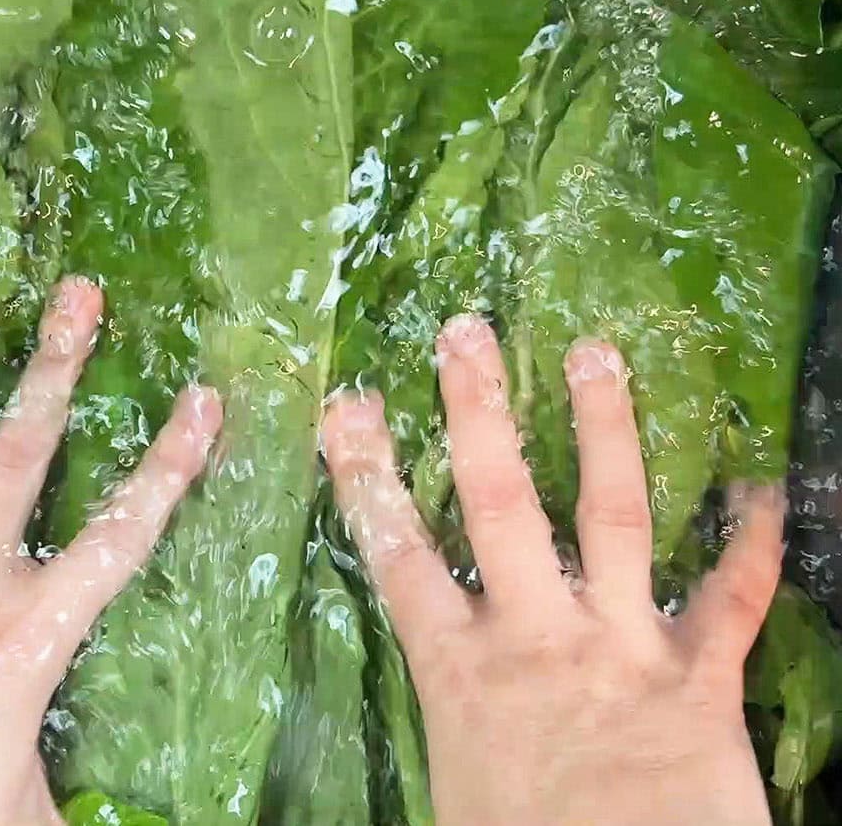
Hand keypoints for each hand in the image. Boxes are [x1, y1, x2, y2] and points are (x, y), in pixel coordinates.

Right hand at [322, 315, 780, 825]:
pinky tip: (763, 487)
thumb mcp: (457, 785)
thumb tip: (433, 698)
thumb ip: (453, 715)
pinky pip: (733, 597)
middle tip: (467, 333)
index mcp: (461, 671)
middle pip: (498, 505)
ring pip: (612, 516)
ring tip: (598, 353)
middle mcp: (536, 637)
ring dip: (607, 430)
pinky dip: (754, 542)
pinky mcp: (700, 679)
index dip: (368, 474)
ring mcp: (621, 647)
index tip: (351, 406)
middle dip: (478, 413)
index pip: (399, 554)